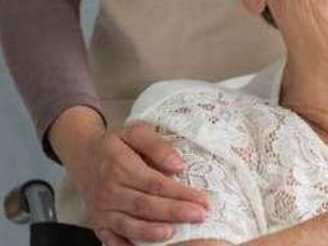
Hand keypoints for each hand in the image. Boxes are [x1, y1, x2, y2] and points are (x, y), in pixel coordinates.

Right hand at [49, 107, 209, 244]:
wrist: (83, 155)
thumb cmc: (116, 144)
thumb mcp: (135, 132)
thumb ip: (157, 145)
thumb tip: (178, 166)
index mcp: (120, 166)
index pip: (155, 183)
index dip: (180, 193)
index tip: (203, 200)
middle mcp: (109, 190)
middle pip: (145, 205)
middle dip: (174, 212)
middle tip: (200, 216)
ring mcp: (102, 209)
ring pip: (129, 225)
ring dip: (151, 232)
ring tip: (172, 233)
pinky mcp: (98, 222)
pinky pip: (111, 238)